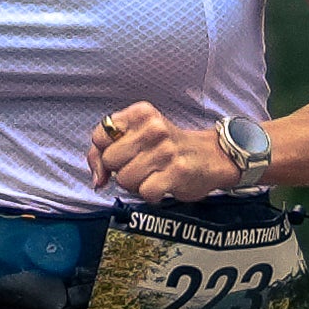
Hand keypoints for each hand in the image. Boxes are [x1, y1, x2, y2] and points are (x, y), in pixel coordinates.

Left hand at [90, 102, 262, 199]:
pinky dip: (152, 195)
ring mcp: (165, 150)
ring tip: (153, 175)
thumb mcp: (137, 137)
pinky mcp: (177, 172)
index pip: (100, 136)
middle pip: (110, 161)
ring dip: (136, 185)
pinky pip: (145, 193)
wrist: (212, 156)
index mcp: (140, 113)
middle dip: (121, 170)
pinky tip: (163, 185)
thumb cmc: (167, 148)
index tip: (120, 157)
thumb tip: (97, 180)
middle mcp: (153, 128)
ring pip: (125, 180)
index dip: (103, 153)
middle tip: (141, 166)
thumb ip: (106, 151)